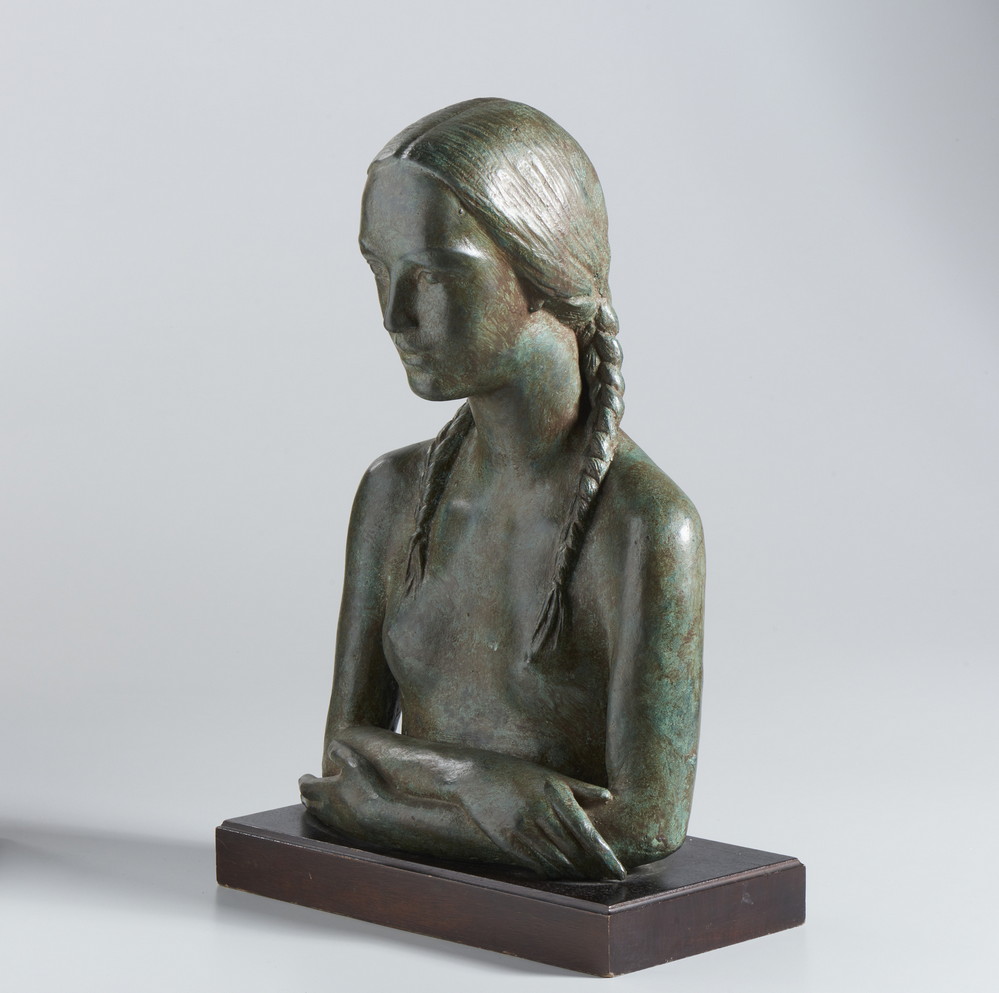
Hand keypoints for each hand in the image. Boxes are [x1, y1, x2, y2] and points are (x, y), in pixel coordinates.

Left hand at [299, 739, 390, 836]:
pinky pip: (330, 821)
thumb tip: (330, 746)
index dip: (304, 780)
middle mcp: (326, 808)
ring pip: (319, 813)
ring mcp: (336, 821)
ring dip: (315, 805)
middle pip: (308, 802)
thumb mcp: (355, 764)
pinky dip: (328, 814)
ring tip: (320, 800)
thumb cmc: (368, 789)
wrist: (383, 819)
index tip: (305, 776)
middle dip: (306, 794)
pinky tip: (337, 811)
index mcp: (325, 791)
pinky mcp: (346, 830)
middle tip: (308, 789)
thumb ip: (340, 753)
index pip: (305, 787)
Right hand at [454, 759, 625, 880]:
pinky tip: (560, 874)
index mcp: (554, 794)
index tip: (620, 871)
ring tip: (589, 879)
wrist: (473, 774)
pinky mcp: (506, 840)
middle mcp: (540, 813)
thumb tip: (609, 797)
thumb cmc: (515, 772)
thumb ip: (579, 788)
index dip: (605, 854)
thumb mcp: (547, 775)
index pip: (587, 831)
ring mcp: (522, 828)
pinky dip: (550, 871)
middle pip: (574, 850)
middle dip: (593, 867)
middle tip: (608, 878)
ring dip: (573, 872)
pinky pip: (534, 863)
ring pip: (555, 860)